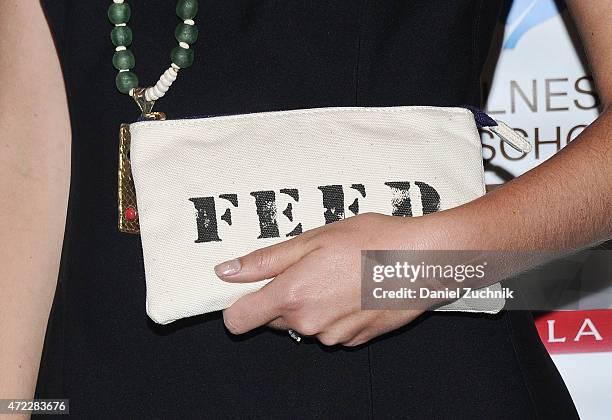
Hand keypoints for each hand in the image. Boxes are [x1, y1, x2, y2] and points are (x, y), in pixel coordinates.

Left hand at [215, 213, 431, 346]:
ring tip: (339, 275)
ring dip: (313, 304)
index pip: (238, 320)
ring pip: (306, 323)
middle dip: (284, 297)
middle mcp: (309, 323)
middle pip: (274, 319)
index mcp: (291, 296)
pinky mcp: (356, 340)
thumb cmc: (371, 241)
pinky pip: (332, 329)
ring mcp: (334, 335)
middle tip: (311, 267)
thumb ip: (264, 261)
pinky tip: (355, 289)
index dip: (238, 305)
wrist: (422, 259)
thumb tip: (226, 271)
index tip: (250, 290)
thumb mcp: (311, 240)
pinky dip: (336, 313)